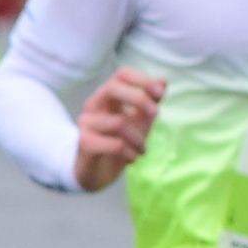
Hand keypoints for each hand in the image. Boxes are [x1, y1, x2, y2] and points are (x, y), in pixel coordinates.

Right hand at [74, 67, 165, 191]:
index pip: (121, 74)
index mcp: (108, 96)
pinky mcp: (84, 142)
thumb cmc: (119, 142)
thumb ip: (150, 102)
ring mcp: (86, 123)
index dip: (141, 79)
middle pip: (112, 88)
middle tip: (156, 114)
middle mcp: (93, 105)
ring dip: (138, 139)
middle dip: (139, 99)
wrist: (96, 173)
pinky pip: (115, 144)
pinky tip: (131, 158)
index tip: (160, 93)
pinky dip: (130, 152)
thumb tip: (163, 80)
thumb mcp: (139, 122)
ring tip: (142, 150)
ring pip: (118, 122)